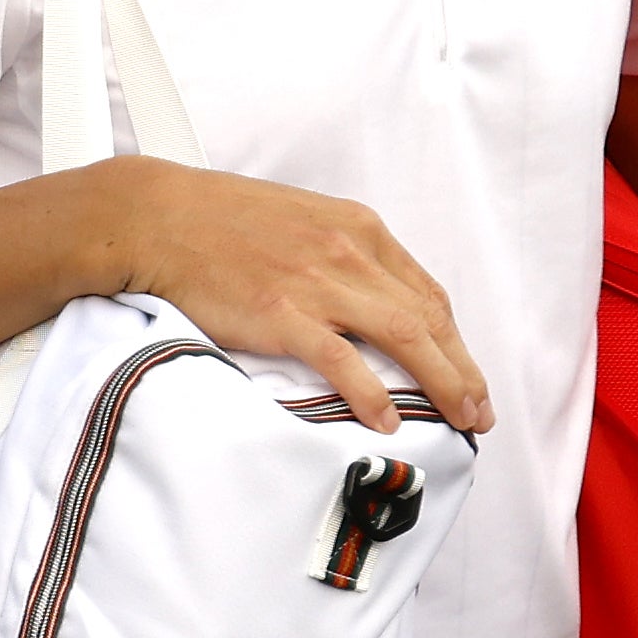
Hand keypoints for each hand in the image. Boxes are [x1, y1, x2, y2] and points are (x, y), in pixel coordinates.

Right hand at [60, 159, 488, 436]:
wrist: (158, 217)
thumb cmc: (220, 222)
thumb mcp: (300, 222)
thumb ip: (340, 257)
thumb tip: (368, 301)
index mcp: (357, 230)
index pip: (426, 293)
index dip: (455, 340)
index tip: (467, 373)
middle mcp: (348, 253)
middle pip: (428, 320)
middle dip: (464, 371)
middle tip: (479, 412)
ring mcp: (318, 282)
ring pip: (404, 338)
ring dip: (442, 384)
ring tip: (459, 420)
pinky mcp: (282, 312)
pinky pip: (342, 360)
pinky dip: (372, 393)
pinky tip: (388, 420)